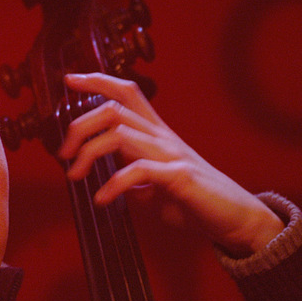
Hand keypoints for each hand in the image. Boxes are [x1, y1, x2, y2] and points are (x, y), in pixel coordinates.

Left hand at [57, 73, 284, 257]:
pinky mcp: (180, 177)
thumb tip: (112, 182)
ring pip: (120, 133)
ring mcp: (172, 154)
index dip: (97, 81)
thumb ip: (134, 180)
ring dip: (88, 153)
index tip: (70, 80)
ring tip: (75, 176)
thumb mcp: (156, 188)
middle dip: (79, 126)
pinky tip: (102, 200)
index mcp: (156, 134)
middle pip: (113, 109)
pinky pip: (138, 171)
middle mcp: (163, 137)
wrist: (239, 220)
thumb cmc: (198, 202)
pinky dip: (113, 185)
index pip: (126, 93)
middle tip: (63, 153)